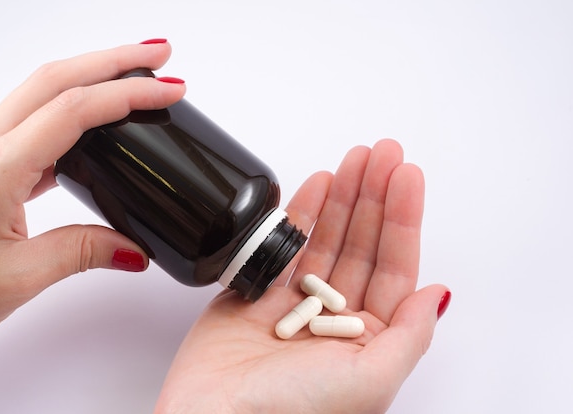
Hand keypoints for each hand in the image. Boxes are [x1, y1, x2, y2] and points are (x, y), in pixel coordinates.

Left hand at [0, 41, 185, 349]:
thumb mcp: (17, 279)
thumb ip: (81, 254)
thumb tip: (133, 247)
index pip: (72, 112)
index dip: (127, 93)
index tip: (168, 89)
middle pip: (54, 78)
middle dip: (113, 60)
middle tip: (159, 56)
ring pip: (42, 92)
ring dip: (92, 76)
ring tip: (135, 78)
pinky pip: (33, 120)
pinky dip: (73, 109)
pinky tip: (96, 125)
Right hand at [154, 140, 449, 413]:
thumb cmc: (292, 411)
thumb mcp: (369, 380)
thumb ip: (409, 335)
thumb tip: (438, 294)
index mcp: (367, 340)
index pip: (393, 268)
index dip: (402, 220)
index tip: (406, 177)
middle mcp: (334, 318)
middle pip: (362, 245)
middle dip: (374, 197)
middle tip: (383, 154)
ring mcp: (295, 303)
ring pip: (327, 238)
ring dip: (343, 197)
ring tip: (357, 159)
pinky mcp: (257, 293)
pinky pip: (284, 245)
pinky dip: (301, 213)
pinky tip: (320, 184)